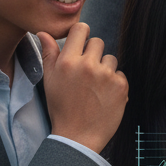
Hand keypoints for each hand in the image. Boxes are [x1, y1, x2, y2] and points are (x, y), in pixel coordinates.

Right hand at [40, 22, 127, 153]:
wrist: (78, 137)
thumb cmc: (61, 108)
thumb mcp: (49, 80)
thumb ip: (49, 54)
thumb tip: (44, 33)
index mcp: (67, 62)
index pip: (81, 29)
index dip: (81, 35)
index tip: (80, 45)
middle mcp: (88, 65)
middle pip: (98, 41)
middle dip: (92, 54)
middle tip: (85, 73)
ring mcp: (106, 75)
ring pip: (110, 58)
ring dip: (104, 69)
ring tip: (93, 87)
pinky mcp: (121, 85)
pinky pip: (120, 73)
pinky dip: (114, 83)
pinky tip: (103, 96)